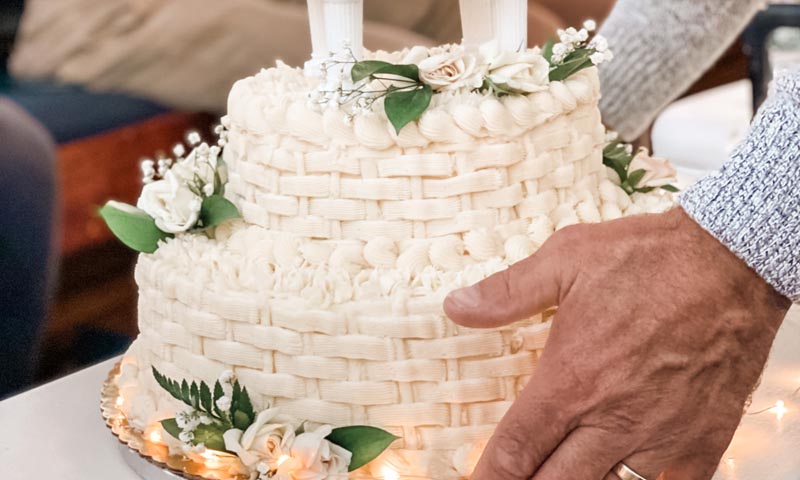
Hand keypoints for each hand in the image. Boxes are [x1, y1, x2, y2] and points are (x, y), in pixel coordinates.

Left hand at [444, 208, 789, 479]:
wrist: (732, 260)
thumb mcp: (565, 259)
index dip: (490, 476)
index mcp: (571, 380)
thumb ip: (506, 292)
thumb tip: (454, 306)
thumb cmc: (648, 258)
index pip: (516, 449)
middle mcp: (612, 419)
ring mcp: (660, 436)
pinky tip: (622, 473)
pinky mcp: (702, 441)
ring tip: (565, 470)